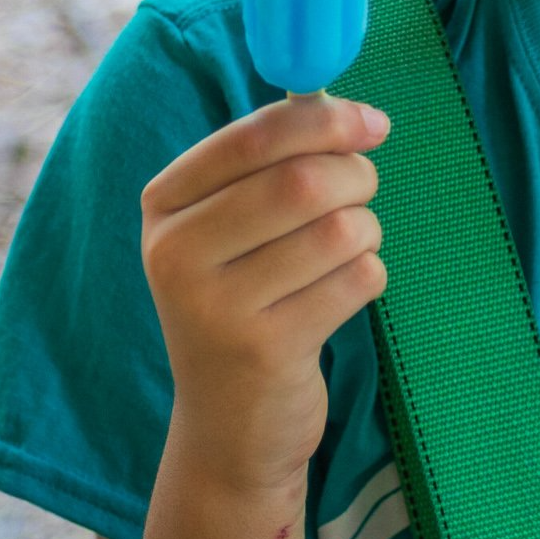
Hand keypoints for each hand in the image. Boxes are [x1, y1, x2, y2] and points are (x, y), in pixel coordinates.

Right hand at [140, 93, 390, 492]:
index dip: (326, 119)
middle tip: (364, 188)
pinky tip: (338, 296)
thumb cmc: (250, 293)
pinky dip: (368, 277)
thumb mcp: (236, 222)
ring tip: (347, 250)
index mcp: (165, 203)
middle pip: (303, 182)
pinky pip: (357, 280)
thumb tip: (356, 115)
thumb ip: (281, 159)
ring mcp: (214, 309)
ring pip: (339, 230)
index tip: (374, 123)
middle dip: (356, 175)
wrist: (229, 423)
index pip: (255, 136)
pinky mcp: (263, 352)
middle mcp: (174, 253)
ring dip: (366, 230)